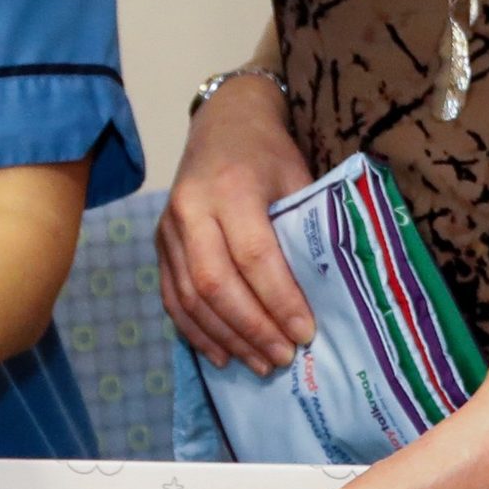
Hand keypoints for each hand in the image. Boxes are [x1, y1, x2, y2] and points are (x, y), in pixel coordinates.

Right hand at [158, 75, 314, 373]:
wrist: (224, 123)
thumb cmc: (270, 154)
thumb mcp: (298, 177)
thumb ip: (305, 229)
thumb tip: (328, 296)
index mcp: (232, 187)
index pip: (254, 255)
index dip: (279, 299)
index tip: (306, 332)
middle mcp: (192, 209)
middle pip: (215, 282)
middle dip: (252, 328)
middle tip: (284, 357)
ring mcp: (168, 228)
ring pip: (190, 297)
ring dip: (227, 338)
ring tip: (261, 364)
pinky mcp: (159, 245)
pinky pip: (172, 298)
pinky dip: (197, 332)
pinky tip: (223, 356)